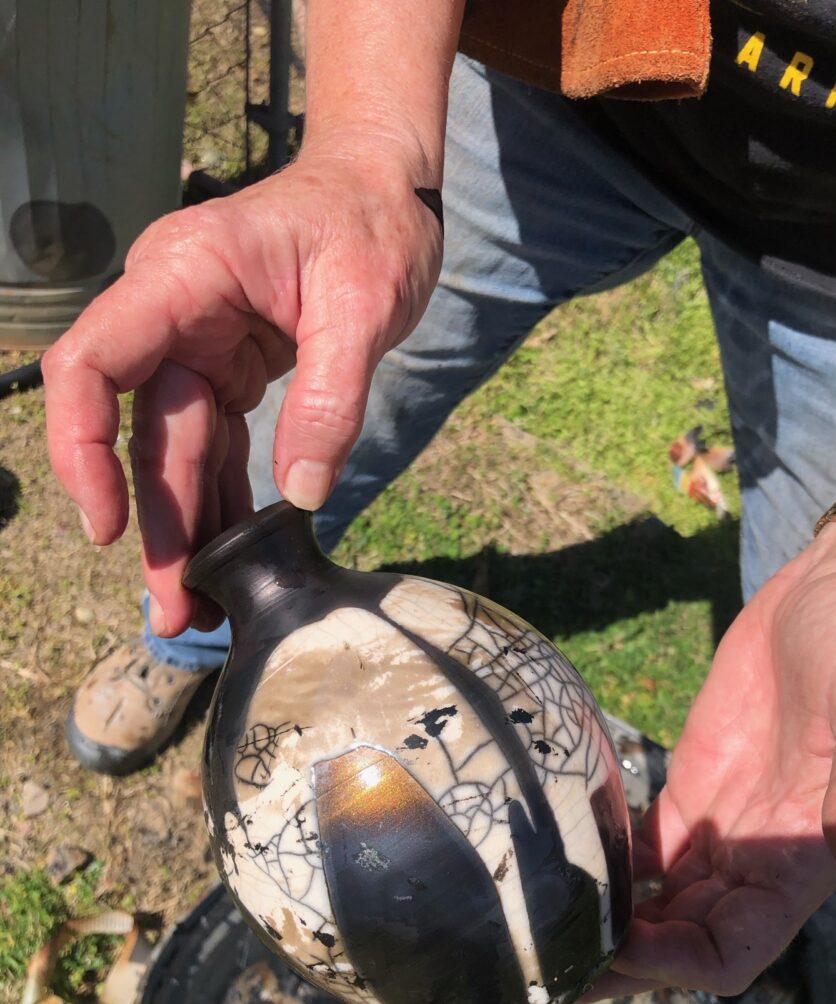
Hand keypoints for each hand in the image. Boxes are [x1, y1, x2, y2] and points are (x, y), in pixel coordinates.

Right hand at [43, 133, 443, 635]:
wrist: (385, 189)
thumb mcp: (365, 304)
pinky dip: (220, 504)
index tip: (107, 526)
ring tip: (199, 612)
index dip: (80, 448)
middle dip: (155, 527)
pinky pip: (212, 449)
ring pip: (173, 454)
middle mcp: (172, 315)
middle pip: (140, 435)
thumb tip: (302, 493)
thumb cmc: (372, 221)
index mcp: (183, 278)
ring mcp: (195, 346)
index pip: (91, 364)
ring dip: (184, 532)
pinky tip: (225, 561)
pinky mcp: (227, 372)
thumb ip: (332, 397)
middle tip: (176, 612)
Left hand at [589, 525, 835, 1000]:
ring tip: (537, 922)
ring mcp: (720, 824)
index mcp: (800, 863)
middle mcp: (757, 858)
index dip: (676, 965)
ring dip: (608, 922)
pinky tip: (560, 855)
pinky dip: (606, 862)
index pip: (731, 951)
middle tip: (544, 954)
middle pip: (681, 939)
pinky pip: (643, 846)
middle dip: (621, 958)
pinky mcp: (691, 783)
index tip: (615, 950)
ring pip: (658, 902)